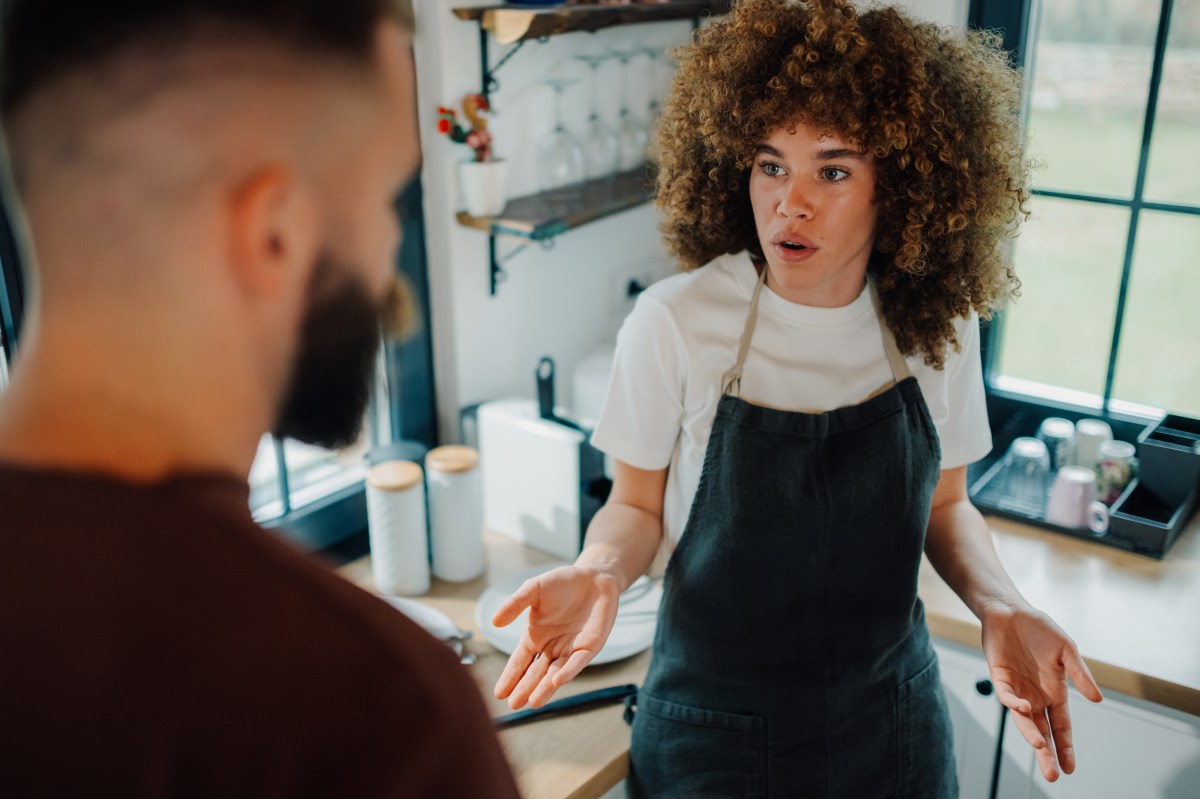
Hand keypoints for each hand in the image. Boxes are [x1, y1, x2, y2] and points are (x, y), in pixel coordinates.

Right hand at [491, 566, 621, 709]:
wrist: (594, 576)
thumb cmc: (562, 582)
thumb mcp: (533, 589)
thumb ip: (515, 604)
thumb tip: (494, 623)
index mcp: (535, 637)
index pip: (520, 661)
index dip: (510, 677)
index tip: (499, 694)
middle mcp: (551, 647)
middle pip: (535, 673)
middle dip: (525, 688)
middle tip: (514, 705)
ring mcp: (570, 649)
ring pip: (555, 673)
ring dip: (545, 688)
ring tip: (533, 702)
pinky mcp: (589, 647)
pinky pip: (577, 662)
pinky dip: (568, 672)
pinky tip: (557, 681)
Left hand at [980, 603, 1102, 781]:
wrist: (1011, 611)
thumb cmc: (1040, 629)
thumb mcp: (1067, 650)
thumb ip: (1080, 675)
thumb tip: (1098, 699)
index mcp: (1055, 693)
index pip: (1061, 726)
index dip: (1066, 747)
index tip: (1070, 768)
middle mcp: (1035, 696)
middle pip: (1042, 731)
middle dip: (1047, 753)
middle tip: (1053, 774)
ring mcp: (1017, 688)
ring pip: (1023, 719)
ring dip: (1030, 734)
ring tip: (1041, 747)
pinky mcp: (999, 677)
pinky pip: (1006, 696)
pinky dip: (1014, 704)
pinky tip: (1024, 708)